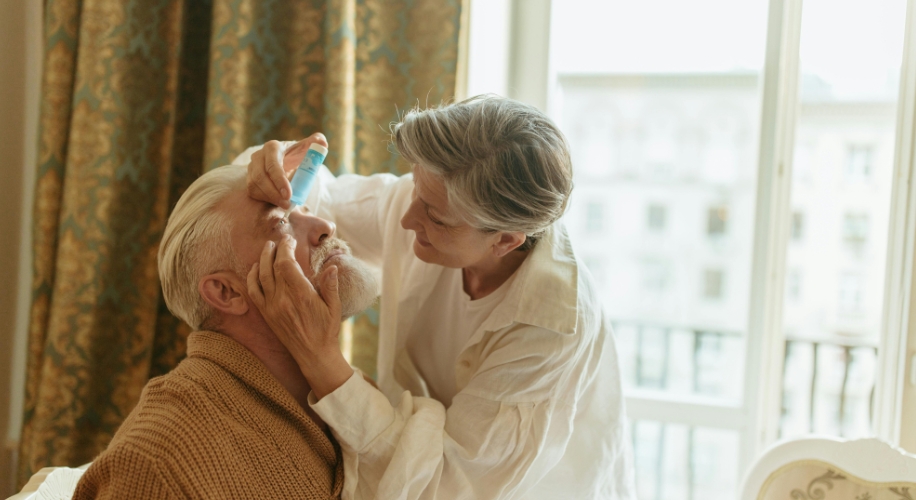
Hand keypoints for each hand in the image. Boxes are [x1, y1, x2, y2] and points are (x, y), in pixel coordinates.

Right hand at [247, 132, 327, 208]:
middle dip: (274, 193)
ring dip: (270, 198)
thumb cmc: (297, 155)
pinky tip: (278, 202)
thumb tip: (322, 143)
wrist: (285, 161)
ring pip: (255, 186)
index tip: (289, 194)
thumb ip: (316, 143)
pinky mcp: (250, 179)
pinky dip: (265, 199)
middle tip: (288, 204)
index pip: (272, 164)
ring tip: (285, 205)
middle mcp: (258, 156)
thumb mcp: (306, 149)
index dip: (279, 180)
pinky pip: (253, 192)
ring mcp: (251, 168)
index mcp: (272, 147)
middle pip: (260, 177)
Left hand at [247, 234, 352, 398]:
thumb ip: (331, 286)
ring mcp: (272, 307)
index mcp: (301, 295)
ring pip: (261, 276)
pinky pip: (254, 292)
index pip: (287, 264)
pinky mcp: (266, 314)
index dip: (286, 248)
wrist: (313, 355)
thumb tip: (332, 267)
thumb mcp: (334, 308)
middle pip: (272, 267)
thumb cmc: (326, 330)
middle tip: (279, 240)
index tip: (290, 240)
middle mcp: (283, 299)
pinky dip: (252, 277)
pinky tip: (256, 268)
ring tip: (267, 248)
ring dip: (262, 259)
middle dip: (274, 250)